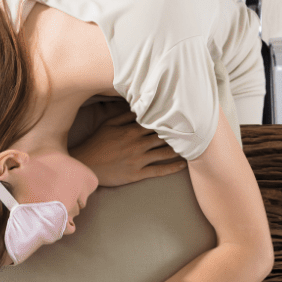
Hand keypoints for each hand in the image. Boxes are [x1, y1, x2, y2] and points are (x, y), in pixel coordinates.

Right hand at [69, 111, 186, 187]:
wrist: (86, 165)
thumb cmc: (96, 144)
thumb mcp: (108, 124)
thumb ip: (125, 115)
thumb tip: (140, 107)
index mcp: (132, 130)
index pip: (156, 122)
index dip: (170, 119)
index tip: (184, 115)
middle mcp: (138, 144)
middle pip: (164, 137)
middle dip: (179, 133)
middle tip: (195, 129)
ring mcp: (139, 160)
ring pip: (164, 153)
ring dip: (179, 149)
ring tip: (193, 146)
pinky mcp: (137, 174)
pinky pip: (158, 171)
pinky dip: (172, 168)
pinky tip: (183, 165)